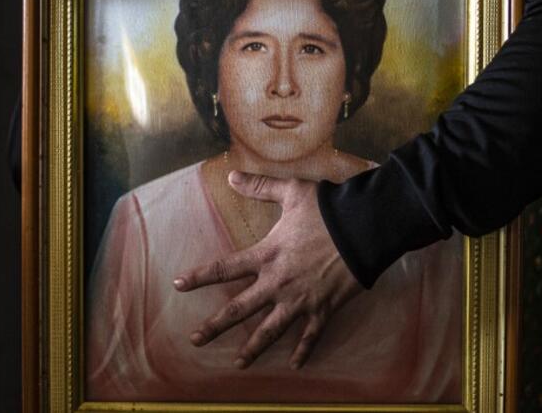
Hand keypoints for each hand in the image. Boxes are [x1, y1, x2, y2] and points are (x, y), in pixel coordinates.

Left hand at [173, 171, 361, 369]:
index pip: (225, 268)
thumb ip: (259, 187)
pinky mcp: (324, 309)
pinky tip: (294, 364)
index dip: (199, 277)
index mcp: (267, 255)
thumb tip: (231, 176)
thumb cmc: (327, 210)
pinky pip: (311, 335)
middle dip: (215, 326)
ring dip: (253, 348)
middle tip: (196, 340)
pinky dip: (303, 351)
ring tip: (238, 364)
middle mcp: (277, 283)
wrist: (364, 228)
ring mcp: (300, 300)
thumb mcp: (291, 192)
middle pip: (240, 309)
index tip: (178, 284)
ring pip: (271, 331)